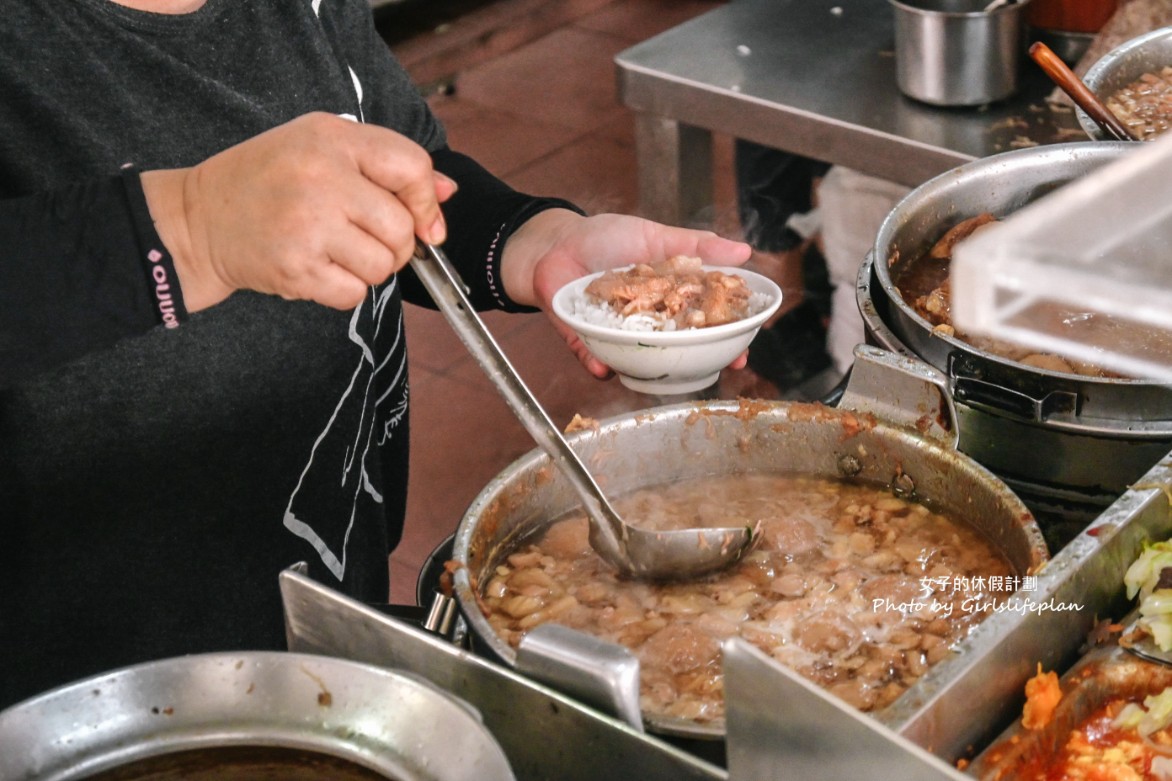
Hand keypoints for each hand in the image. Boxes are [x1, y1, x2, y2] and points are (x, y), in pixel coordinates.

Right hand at [141, 112, 456, 311]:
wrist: (197, 220)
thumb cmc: (266, 182)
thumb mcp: (321, 149)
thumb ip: (385, 165)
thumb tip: (447, 193)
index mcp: (331, 138)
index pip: (412, 167)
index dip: (426, 201)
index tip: (423, 221)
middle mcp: (321, 177)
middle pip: (402, 228)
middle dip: (396, 245)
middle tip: (365, 241)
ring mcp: (307, 224)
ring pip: (383, 266)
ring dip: (369, 270)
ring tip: (336, 254)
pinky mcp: (295, 267)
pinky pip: (354, 294)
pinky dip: (344, 291)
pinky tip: (318, 270)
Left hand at [501, 210, 752, 377]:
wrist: (556, 240)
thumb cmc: (606, 237)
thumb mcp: (655, 235)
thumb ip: (696, 245)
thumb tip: (743, 251)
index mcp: (667, 299)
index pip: (702, 322)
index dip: (724, 338)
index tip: (743, 351)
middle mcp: (646, 322)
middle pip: (678, 348)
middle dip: (701, 361)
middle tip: (720, 366)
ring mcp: (617, 333)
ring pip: (640, 359)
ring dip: (652, 369)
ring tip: (666, 371)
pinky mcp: (584, 337)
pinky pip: (593, 357)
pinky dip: (598, 364)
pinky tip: (605, 369)